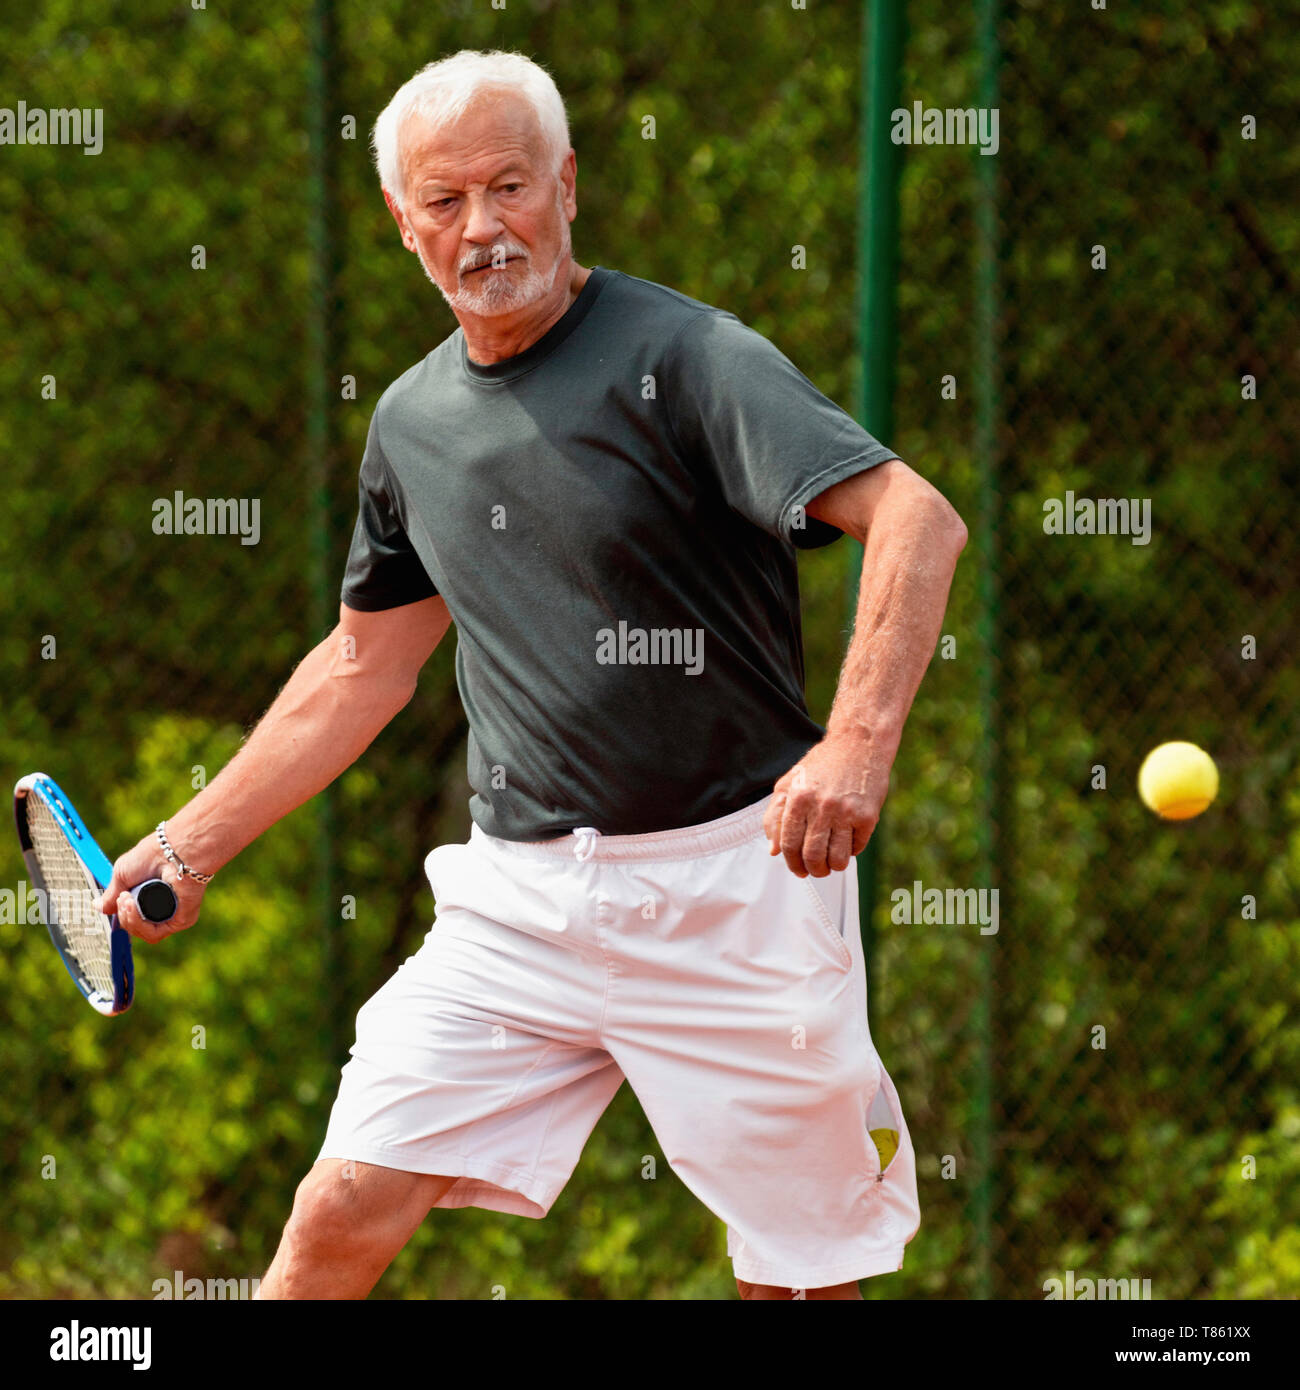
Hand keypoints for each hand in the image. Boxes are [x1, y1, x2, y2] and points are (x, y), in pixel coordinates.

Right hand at [96, 830, 206, 943]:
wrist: (172, 851)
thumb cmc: (151, 856)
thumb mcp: (122, 875)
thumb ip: (111, 895)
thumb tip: (97, 908)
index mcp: (151, 897)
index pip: (132, 916)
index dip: (121, 913)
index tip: (115, 901)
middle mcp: (163, 907)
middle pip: (135, 927)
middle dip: (123, 915)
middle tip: (122, 898)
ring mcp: (172, 915)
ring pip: (142, 932)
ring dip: (128, 919)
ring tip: (126, 900)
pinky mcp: (181, 920)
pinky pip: (154, 933)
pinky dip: (138, 923)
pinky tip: (133, 907)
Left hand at [763, 734, 891, 876]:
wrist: (859, 744)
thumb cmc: (822, 764)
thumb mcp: (790, 782)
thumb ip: (776, 816)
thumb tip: (773, 850)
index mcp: (798, 798)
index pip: (788, 843)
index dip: (792, 863)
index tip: (798, 870)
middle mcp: (820, 806)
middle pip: (812, 855)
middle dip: (813, 870)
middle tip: (816, 870)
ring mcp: (845, 812)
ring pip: (836, 858)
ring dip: (833, 867)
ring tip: (831, 863)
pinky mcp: (867, 815)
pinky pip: (857, 847)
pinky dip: (851, 852)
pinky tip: (847, 843)